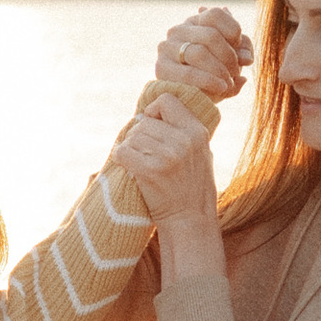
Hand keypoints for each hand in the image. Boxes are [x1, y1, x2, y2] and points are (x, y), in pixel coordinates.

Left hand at [108, 85, 221, 226]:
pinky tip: (129, 167)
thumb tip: (155, 111)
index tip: (153, 125)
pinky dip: (120, 158)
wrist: (190, 220)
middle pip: (144, 121)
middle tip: (144, 153)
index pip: (167, 100)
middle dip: (138, 135)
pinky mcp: (151, 170)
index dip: (154, 110)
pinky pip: (122, 151)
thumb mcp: (200, 152)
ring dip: (130, 148)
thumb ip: (184, 131)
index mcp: (197, 131)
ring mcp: (168, 155)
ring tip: (140, 163)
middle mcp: (185, 140)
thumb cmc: (191, 187)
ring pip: (132, 136)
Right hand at [152, 5, 249, 103]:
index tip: (241, 51)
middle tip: (237, 72)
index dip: (233, 31)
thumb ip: (243, 54)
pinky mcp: (161, 68)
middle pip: (210, 35)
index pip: (215, 14)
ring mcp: (167, 47)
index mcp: (196, 21)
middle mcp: (178, 30)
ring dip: (220, 70)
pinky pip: (188, 73)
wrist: (191, 99)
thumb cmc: (216, 75)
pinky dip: (208, 81)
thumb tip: (246, 58)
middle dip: (229, 57)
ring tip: (229, 82)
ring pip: (199, 53)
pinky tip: (222, 88)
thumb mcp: (234, 60)